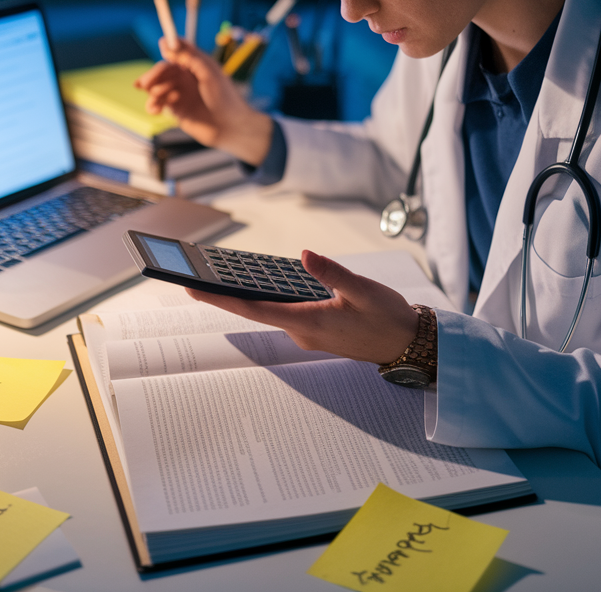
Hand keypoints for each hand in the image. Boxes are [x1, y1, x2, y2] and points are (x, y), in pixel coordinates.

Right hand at [135, 37, 272, 165]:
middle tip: (143, 83)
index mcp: (195, 65)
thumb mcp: (209, 73)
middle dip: (152, 75)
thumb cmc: (225, 99)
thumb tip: (168, 44)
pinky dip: (153, 105)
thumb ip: (189, 57)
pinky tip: (156, 109)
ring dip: (153, 91)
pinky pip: (157, 104)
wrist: (229, 127)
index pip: (176, 52)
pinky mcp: (176, 110)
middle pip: (162, 70)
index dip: (167, 49)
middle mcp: (186, 77)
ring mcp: (179, 93)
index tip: (162, 51)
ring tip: (158, 97)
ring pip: (157, 87)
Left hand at [187, 250, 419, 363]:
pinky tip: (268, 281)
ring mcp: (308, 334)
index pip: (253, 310)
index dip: (220, 299)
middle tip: (193, 277)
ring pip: (272, 311)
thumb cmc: (388, 318)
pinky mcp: (316, 331)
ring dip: (251, 295)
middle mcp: (302, 332)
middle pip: (256, 310)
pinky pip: (288, 312)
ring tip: (223, 274)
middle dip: (226, 294)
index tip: (192, 288)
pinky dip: (274, 298)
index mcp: (309, 323)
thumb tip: (305, 255)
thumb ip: (332, 272)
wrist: (408, 344)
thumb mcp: (364, 289)